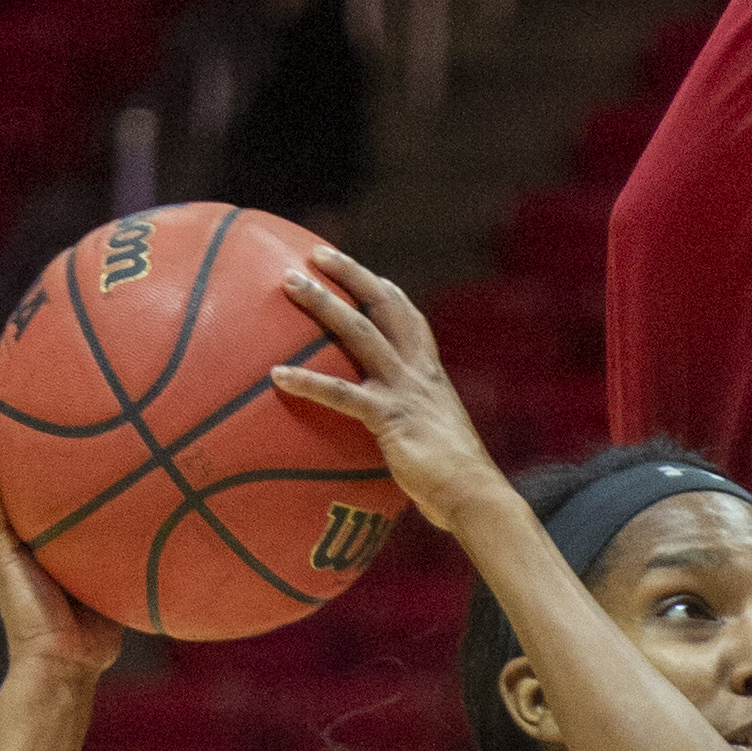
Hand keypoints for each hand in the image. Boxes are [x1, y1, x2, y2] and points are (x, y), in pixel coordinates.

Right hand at [0, 388, 124, 687]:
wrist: (68, 663)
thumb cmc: (104, 625)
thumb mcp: (131, 568)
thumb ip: (150, 535)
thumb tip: (202, 503)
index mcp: (46, 524)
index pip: (41, 469)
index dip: (40, 432)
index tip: (51, 386)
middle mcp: (21, 523)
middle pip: (7, 460)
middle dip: (5, 417)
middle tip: (7, 372)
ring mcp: (3, 535)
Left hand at [276, 249, 506, 535]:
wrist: (475, 496)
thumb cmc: (455, 485)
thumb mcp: (436, 447)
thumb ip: (413, 435)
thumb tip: (395, 450)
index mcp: (431, 376)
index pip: (411, 320)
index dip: (389, 293)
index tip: (369, 275)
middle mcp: (419, 372)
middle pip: (384, 306)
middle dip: (350, 274)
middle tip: (315, 254)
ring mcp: (404, 390)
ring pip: (359, 331)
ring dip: (323, 302)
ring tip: (288, 282)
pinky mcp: (389, 417)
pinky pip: (341, 393)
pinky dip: (307, 381)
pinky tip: (276, 375)